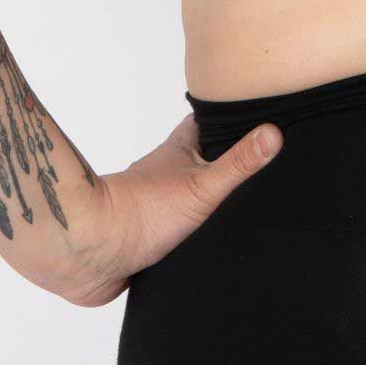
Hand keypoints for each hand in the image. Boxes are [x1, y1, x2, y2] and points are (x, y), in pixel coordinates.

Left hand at [61, 114, 282, 306]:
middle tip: (255, 162)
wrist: (90, 252)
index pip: (205, 124)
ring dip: (207, 206)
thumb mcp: (202, 185)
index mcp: (177, 153)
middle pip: (198, 161)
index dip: (227, 118)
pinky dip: (191, 241)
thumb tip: (274, 132)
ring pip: (186, 201)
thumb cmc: (141, 212)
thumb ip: (239, 163)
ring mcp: (154, 209)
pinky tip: (210, 251)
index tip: (253, 112)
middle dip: (223, 163)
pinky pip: (176, 238)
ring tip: (242, 210)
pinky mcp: (147, 244)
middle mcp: (164, 176)